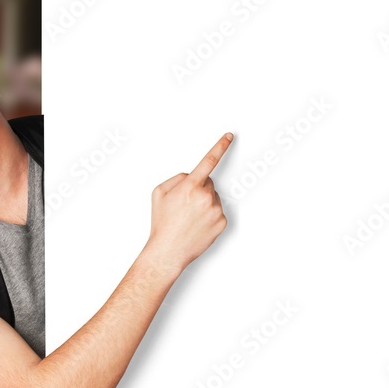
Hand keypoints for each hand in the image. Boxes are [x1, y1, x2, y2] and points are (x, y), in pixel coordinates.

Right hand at [147, 133, 233, 270]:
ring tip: (189, 218)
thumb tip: (191, 176)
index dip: (220, 146)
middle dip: (198, 189)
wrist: (168, 251)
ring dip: (204, 203)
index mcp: (190, 187)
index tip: (229, 137)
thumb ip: (177, 178)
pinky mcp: (222, 222)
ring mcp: (216, 210)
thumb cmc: (163, 223)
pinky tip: (198, 225)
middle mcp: (205, 196)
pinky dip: (210, 216)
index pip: (208, 161)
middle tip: (185, 205)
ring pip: (213, 197)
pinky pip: (218, 211)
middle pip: (208, 183)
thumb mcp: (159, 193)